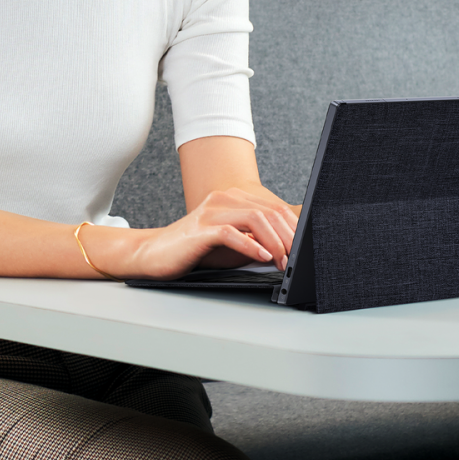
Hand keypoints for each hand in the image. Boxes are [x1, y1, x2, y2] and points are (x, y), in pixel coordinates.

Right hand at [132, 187, 297, 279]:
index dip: (294, 227)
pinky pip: (232, 233)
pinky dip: (251, 246)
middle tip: (297, 257)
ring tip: (283, 260)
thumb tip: (288, 248)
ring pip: (255, 219)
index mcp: (234, 198)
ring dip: (275, 241)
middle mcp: (224, 199)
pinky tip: (263, 257)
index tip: (305, 246)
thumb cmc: (194, 250)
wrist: (154, 253)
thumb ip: (255, 238)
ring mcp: (211, 212)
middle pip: (269, 211)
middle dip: (289, 236)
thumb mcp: (232, 241)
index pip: (274, 208)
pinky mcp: (201, 230)